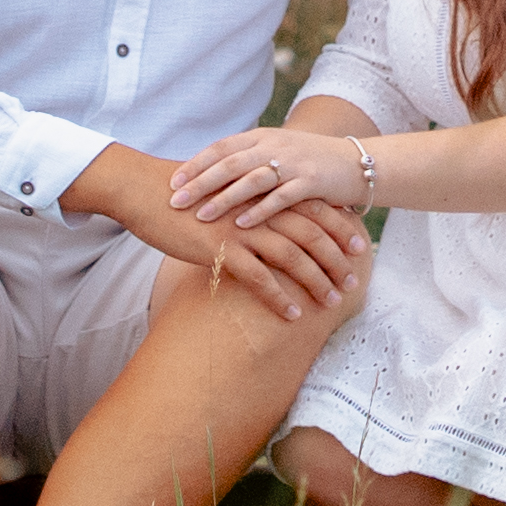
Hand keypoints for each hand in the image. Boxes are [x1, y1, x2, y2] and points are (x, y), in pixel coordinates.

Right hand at [132, 181, 366, 321]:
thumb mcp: (225, 191)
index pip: (313, 208)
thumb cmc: (184, 194)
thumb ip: (251, 202)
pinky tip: (293, 315)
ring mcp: (242, 227)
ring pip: (293, 256)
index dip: (339, 228)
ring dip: (317, 281)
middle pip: (312, 233)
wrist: (146, 191)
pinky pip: (260, 277)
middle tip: (354, 280)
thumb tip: (267, 217)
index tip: (359, 247)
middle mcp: (259, 207)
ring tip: (333, 301)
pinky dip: (280, 297)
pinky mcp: (222, 248)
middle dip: (337, 258)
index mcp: (263, 191)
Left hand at [173, 121, 372, 230]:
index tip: (171, 181)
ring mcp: (293, 163)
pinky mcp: (312, 182)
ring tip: (200, 215)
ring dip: (223, 198)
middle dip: (200, 182)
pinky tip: (241, 224)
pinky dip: (259, 211)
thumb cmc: (311, 163)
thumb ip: (249, 160)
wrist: (357, 163)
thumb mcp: (277, 153)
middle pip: (229, 163)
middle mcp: (275, 146)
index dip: (195, 163)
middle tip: (174, 200)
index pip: (221, 147)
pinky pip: (281, 197)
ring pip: (251, 179)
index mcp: (263, 137)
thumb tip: (212, 175)